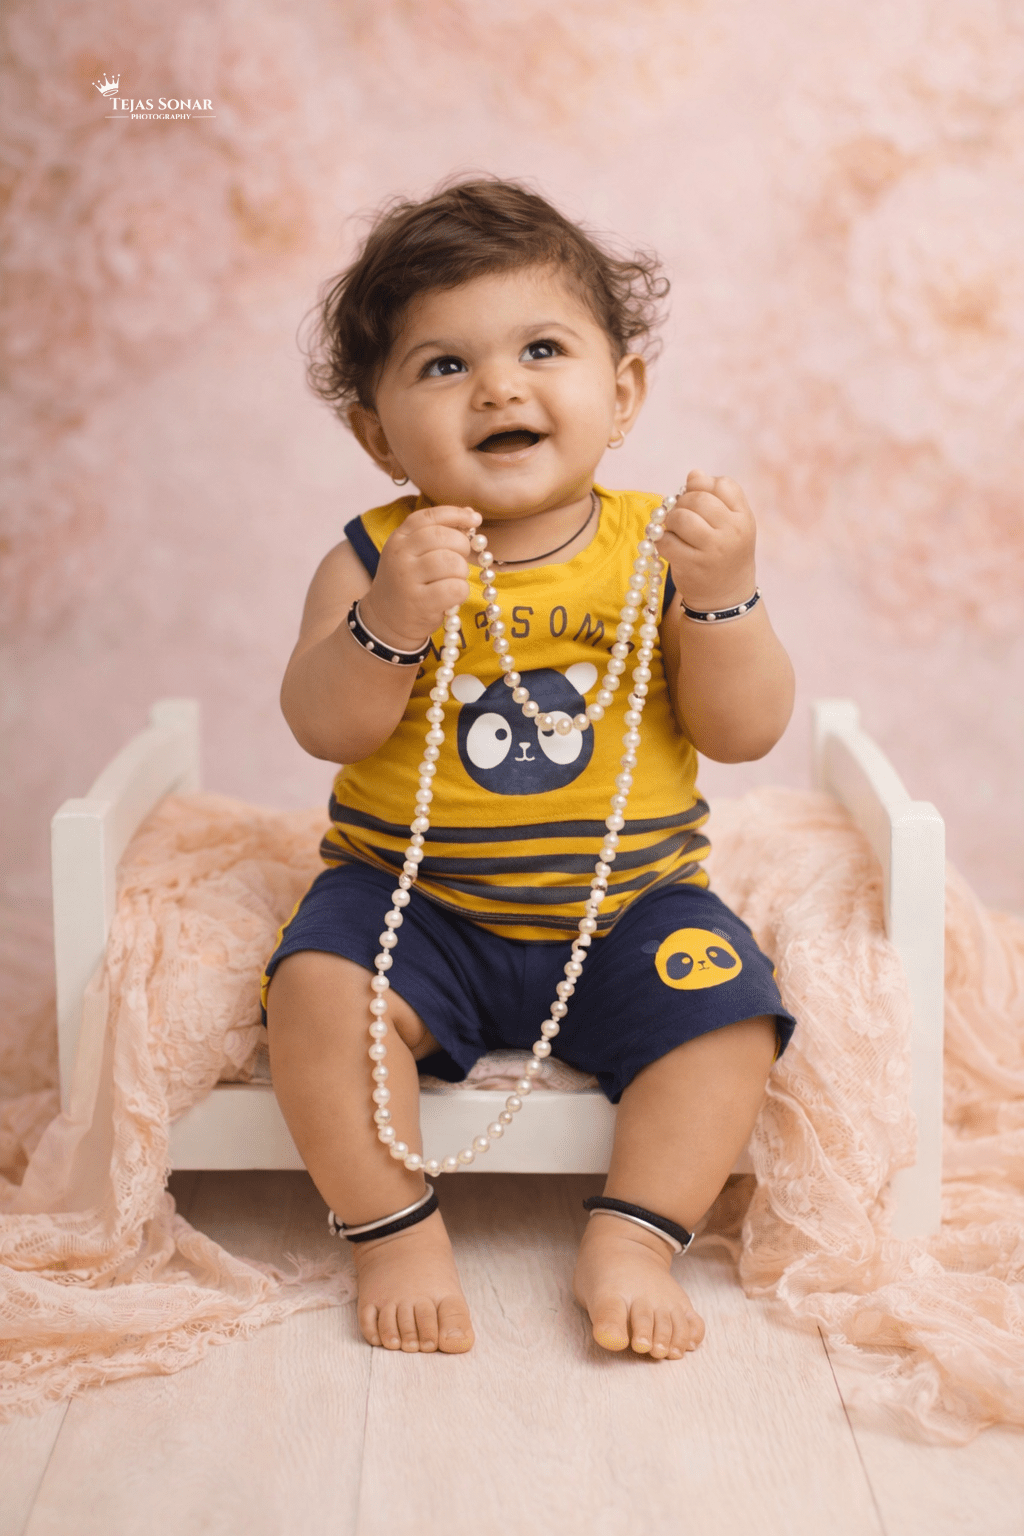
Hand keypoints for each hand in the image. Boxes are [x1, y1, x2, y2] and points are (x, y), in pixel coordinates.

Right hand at [358, 503, 480, 649]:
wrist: (384, 619)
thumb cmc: (407, 582)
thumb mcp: (412, 552)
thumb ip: (437, 531)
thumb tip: (469, 513)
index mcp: (399, 538)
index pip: (430, 516)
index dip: (457, 514)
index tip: (475, 520)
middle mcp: (400, 555)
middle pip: (445, 537)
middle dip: (462, 547)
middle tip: (460, 560)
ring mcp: (408, 579)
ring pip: (453, 563)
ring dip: (461, 572)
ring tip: (452, 581)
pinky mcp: (420, 602)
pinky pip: (456, 588)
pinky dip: (461, 592)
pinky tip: (452, 596)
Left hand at [659, 471, 757, 611]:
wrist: (727, 597)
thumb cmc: (725, 553)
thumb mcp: (730, 524)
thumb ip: (715, 497)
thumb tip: (694, 473)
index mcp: (744, 518)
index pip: (722, 484)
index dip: (704, 487)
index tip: (699, 502)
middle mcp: (732, 532)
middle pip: (697, 498)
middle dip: (682, 503)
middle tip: (681, 516)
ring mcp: (712, 549)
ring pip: (680, 517)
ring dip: (670, 520)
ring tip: (674, 530)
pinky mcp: (691, 565)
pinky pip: (665, 541)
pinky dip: (661, 541)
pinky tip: (668, 546)